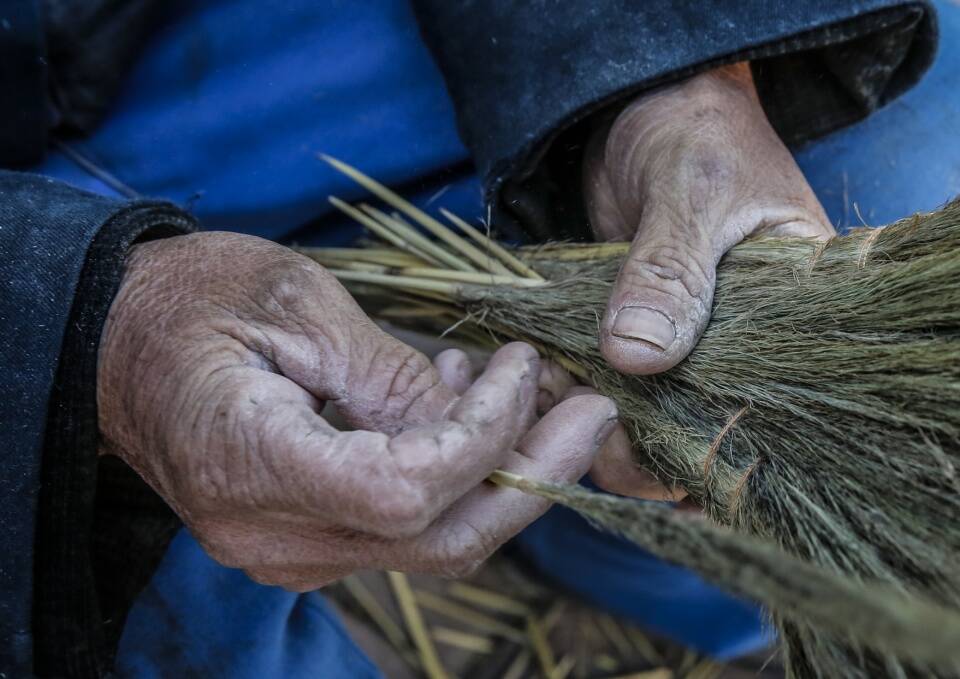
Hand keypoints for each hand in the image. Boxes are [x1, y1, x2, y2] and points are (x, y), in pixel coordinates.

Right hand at [97, 232, 617, 590]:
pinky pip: (399, 525)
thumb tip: (481, 415)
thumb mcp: (295, 306)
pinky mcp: (303, 536)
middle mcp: (272, 534)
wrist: (113, 340)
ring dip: (501, 474)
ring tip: (538, 393)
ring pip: (429, 542)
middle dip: (531, 478)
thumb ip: (390, 373)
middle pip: (438, 541)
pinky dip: (452, 474)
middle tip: (594, 412)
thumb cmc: (188, 301)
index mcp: (254, 465)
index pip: (409, 491)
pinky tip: (461, 399)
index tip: (522, 370)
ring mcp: (286, 549)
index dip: (484, 437)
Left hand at [582, 62, 833, 496]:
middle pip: (702, 430)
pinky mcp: (639, 333)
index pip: (767, 408)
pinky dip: (579, 386)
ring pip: (650, 416)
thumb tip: (638, 356)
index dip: (716, 446)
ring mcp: (690, 342)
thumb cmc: (694, 128)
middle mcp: (747, 343)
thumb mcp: (692, 190)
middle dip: (643, 437)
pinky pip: (612, 381)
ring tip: (556, 385)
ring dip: (601, 415)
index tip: (656, 453)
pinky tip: (546, 376)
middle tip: (585, 410)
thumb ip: (670, 271)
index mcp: (797, 315)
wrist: (647, 103)